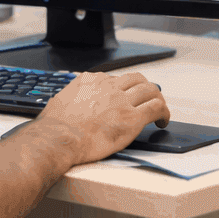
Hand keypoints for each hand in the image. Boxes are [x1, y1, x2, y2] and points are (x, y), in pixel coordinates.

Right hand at [37, 71, 169, 163]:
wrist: (58, 139)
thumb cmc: (55, 127)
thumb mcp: (59, 102)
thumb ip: (70, 98)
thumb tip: (67, 102)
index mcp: (91, 81)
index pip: (115, 78)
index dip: (123, 89)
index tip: (125, 97)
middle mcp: (108, 87)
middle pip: (136, 79)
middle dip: (144, 88)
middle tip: (147, 99)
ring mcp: (122, 101)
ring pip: (151, 90)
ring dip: (157, 99)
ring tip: (159, 110)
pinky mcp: (132, 118)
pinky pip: (157, 108)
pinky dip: (164, 113)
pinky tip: (162, 120)